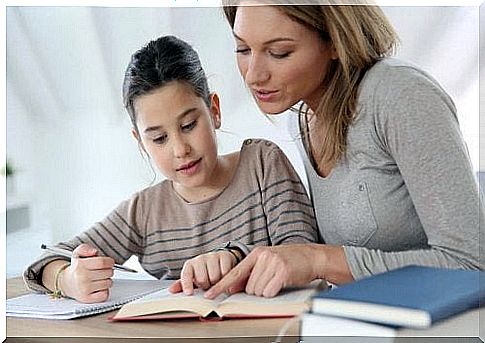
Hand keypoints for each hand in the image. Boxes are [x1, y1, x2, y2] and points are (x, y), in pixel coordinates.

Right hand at [60, 243, 114, 302]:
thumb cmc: (77, 268)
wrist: (67, 283)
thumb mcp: (78, 253)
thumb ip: (86, 248)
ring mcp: (84, 289)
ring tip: (99, 279)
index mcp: (80, 265)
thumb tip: (94, 252)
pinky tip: (98, 288)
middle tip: (103, 271)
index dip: (110, 262)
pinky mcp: (87, 299)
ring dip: (107, 280)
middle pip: (108, 273)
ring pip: (108, 283)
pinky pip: (105, 295)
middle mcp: (81, 277)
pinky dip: (104, 291)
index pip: (103, 262)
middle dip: (109, 270)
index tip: (109, 263)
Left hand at [168, 250, 237, 294]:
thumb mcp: (193, 279)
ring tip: (216, 282)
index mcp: (190, 265)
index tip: (189, 293)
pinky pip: (225, 272)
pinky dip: (226, 278)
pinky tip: (224, 277)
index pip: (186, 274)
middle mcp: (200, 259)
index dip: (186, 284)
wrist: (220, 260)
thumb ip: (182, 285)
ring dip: (217, 283)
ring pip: (215, 277)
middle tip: (208, 286)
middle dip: (206, 286)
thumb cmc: (204, 272)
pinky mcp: (224, 256)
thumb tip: (171, 290)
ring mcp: (212, 256)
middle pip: (202, 279)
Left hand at [205, 244, 330, 298]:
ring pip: (258, 291)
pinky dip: (274, 292)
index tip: (210, 294)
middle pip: (248, 286)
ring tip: (277, 281)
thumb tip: (232, 287)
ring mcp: (273, 263)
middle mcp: (263, 256)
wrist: (311, 256)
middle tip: (270, 281)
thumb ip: (250, 273)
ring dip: (267, 291)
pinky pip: (269, 291)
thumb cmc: (289, 260)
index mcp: (256, 253)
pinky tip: (281, 283)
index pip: (234, 272)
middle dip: (257, 290)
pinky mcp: (283, 271)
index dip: (221, 285)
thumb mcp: (267, 262)